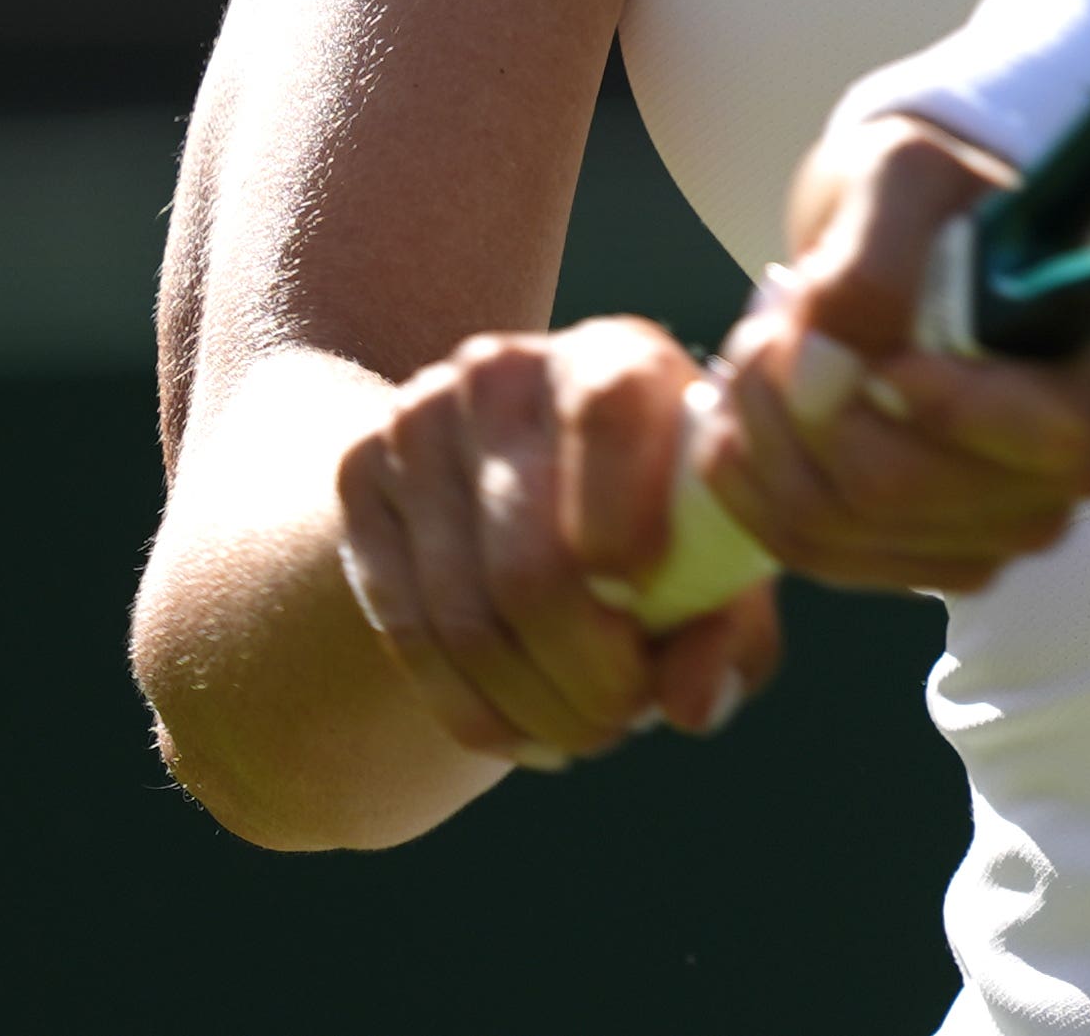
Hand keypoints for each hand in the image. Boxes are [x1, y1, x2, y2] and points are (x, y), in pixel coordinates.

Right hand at [332, 313, 780, 771]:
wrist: (527, 466)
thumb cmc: (659, 519)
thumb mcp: (716, 559)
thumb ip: (729, 629)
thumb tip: (690, 705)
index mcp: (615, 357)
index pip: (610, 413)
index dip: (625, 523)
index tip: (642, 606)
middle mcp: (507, 373)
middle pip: (530, 565)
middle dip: (586, 680)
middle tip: (618, 722)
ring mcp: (419, 420)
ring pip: (464, 619)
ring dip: (532, 709)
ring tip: (579, 733)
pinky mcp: (361, 473)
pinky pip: (407, 633)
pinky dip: (471, 710)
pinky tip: (518, 729)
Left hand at [697, 118, 1089, 599]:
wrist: (894, 249)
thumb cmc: (924, 203)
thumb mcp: (904, 177)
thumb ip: (876, 259)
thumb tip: (836, 361)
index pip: (1062, 436)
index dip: (956, 410)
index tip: (880, 357)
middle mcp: (1069, 469)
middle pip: (921, 490)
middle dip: (814, 406)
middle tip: (776, 324)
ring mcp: (995, 528)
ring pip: (846, 525)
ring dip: (768, 434)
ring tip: (756, 352)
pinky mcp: (920, 560)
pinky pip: (812, 551)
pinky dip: (751, 483)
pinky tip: (739, 417)